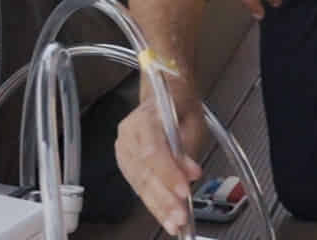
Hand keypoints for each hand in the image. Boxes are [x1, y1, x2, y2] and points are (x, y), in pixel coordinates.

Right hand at [115, 87, 207, 236]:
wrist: (164, 93)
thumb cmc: (179, 105)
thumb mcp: (192, 121)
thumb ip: (188, 148)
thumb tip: (190, 174)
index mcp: (144, 117)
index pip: (152, 149)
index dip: (168, 172)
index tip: (184, 190)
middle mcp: (128, 134)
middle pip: (144, 171)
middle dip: (164, 199)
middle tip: (181, 217)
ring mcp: (124, 150)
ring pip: (140, 184)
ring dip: (158, 207)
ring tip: (174, 224)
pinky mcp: (126, 164)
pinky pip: (139, 187)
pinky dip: (154, 204)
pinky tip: (165, 217)